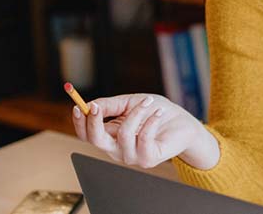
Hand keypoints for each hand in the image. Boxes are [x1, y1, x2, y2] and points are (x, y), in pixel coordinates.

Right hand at [72, 94, 219, 169]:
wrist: (184, 124)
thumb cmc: (155, 112)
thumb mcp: (130, 102)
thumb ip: (110, 105)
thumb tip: (89, 104)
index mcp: (110, 136)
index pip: (86, 134)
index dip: (79, 122)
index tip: (78, 105)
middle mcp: (117, 149)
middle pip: (95, 140)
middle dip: (94, 122)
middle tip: (98, 105)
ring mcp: (132, 156)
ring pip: (123, 133)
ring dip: (136, 113)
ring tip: (149, 102)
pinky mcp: (148, 159)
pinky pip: (143, 137)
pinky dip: (151, 121)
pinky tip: (158, 114)